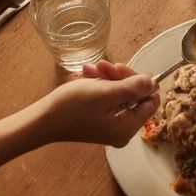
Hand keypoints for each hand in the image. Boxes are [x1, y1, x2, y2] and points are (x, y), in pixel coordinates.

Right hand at [40, 60, 158, 147]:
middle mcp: (123, 130)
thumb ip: (132, 87)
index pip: (151, 101)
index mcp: (128, 128)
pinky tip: (89, 74)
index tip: (122, 70)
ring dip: (108, 77)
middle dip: (120, 77)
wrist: (41, 120)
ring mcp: (111, 125)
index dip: (141, 82)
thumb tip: (153, 81)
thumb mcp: (105, 93)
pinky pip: (109, 98)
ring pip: (121, 93)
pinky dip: (101, 84)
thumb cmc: (71, 107)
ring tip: (92, 69)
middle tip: (104, 65)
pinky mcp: (101, 119)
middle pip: (136, 95)